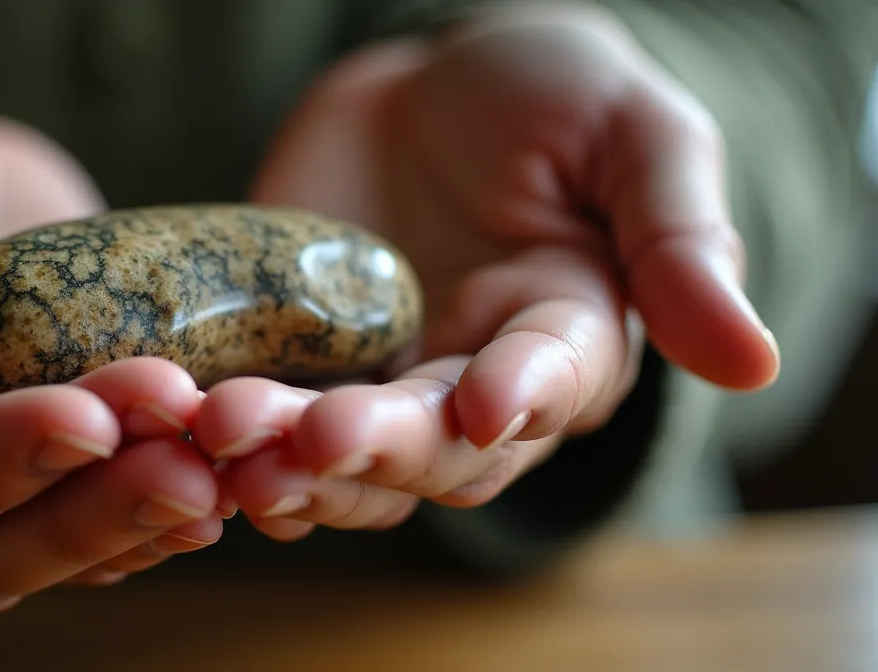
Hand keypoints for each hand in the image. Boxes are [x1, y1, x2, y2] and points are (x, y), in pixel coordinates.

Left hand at [194, 4, 778, 538]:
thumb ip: (678, 239)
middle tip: (310, 435)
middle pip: (430, 448)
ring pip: (337, 458)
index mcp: (565, 340)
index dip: (518, 398)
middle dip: (375, 445)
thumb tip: (752, 361)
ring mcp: (375, 379)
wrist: (432, 89)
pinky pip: (262, 418)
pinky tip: (182, 430)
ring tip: (225, 435)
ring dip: (284, 461)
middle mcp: (470, 384)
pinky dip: (226, 435)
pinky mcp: (294, 360)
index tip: (484, 404)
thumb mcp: (635, 136)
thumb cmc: (553, 99)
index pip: (549, 388)